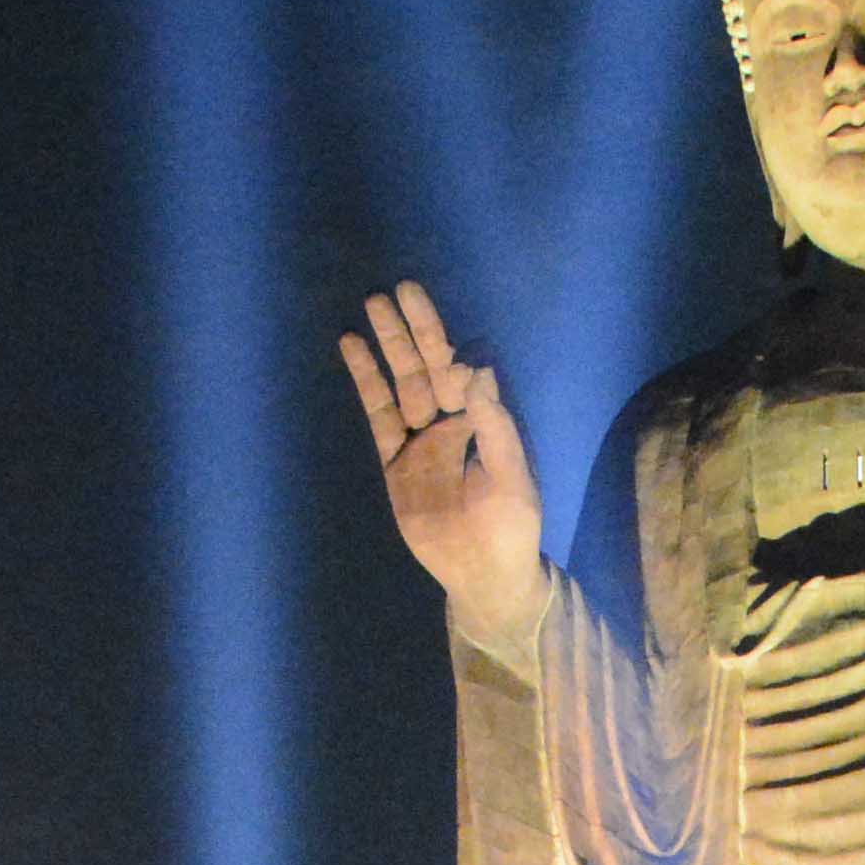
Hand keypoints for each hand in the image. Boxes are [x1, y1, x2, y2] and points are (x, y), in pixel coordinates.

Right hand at [338, 280, 544, 637]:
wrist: (484, 575)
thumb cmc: (511, 526)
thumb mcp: (512, 475)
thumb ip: (494, 425)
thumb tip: (477, 370)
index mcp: (482, 421)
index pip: (457, 368)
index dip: (438, 335)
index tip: (419, 303)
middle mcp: (450, 423)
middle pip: (426, 366)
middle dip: (409, 330)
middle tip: (392, 290)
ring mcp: (420, 441)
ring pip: (401, 383)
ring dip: (386, 348)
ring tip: (369, 307)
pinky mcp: (395, 462)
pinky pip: (378, 416)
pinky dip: (367, 384)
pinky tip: (353, 349)